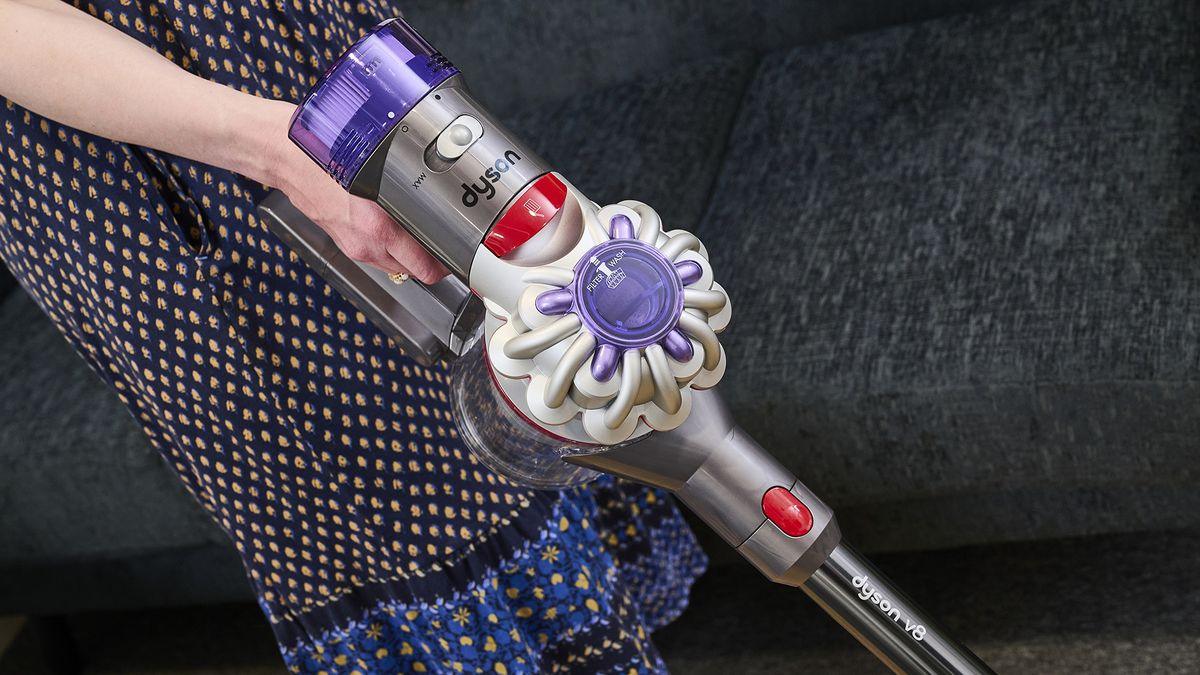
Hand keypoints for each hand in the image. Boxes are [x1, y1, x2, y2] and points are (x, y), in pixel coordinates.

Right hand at [252, 100, 447, 283]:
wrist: (285, 156)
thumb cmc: (326, 154)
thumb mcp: (377, 167)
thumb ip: (407, 188)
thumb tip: (438, 200)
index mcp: (377, 228)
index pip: (424, 268)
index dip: (446, 265)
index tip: (459, 256)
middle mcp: (366, 244)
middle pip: (413, 271)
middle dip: (431, 260)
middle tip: (446, 243)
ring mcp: (352, 246)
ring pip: (394, 265)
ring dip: (409, 254)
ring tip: (420, 232)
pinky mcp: (343, 242)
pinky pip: (376, 254)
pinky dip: (389, 246)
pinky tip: (391, 226)